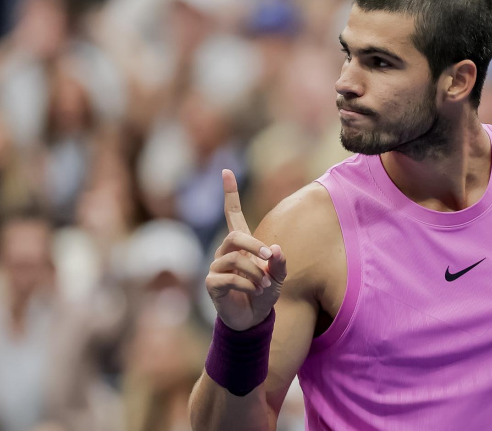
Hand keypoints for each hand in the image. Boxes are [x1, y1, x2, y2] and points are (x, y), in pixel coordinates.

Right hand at [205, 169, 286, 330]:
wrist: (252, 320)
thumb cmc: (265, 293)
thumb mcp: (279, 277)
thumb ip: (279, 263)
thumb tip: (276, 249)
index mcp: (241, 244)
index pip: (233, 213)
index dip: (230, 193)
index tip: (226, 171)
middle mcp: (225, 251)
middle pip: (235, 236)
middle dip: (255, 246)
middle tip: (270, 258)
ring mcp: (216, 267)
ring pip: (234, 259)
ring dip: (255, 272)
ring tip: (264, 285)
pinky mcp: (212, 283)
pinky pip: (229, 278)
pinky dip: (247, 286)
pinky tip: (255, 292)